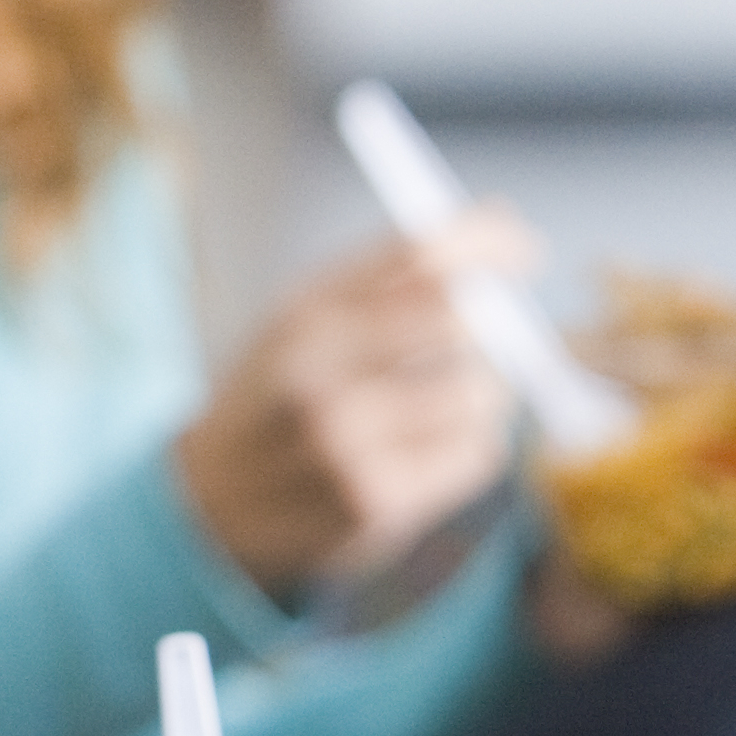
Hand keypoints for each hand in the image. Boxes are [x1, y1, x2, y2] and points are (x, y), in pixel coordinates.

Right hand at [178, 222, 523, 597]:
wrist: (212, 509)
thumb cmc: (278, 402)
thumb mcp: (303, 325)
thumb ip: (388, 279)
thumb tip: (499, 225)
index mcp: (304, 317)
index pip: (415, 256)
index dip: (484, 243)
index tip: (524, 249)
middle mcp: (321, 376)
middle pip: (456, 320)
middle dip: (492, 325)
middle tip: (496, 334)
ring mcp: (348, 445)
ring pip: (478, 394)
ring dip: (482, 394)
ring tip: (443, 403)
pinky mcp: (377, 503)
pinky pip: (476, 455)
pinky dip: (470, 446)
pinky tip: (426, 451)